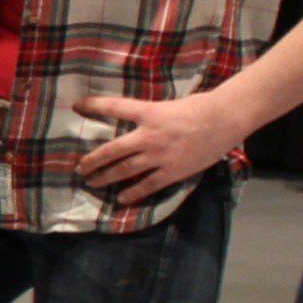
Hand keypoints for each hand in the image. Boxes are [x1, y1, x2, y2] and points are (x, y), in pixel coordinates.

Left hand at [77, 88, 247, 200]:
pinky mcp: (172, 171)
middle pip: (112, 150)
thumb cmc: (200, 106)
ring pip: (125, 170)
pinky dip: (133, 193)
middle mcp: (149, 135)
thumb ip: (151, 113)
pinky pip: (147, 185)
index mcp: (148, 113)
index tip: (77, 106)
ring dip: (105, 178)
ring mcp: (160, 156)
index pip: (114, 107)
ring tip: (92, 182)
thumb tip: (137, 117)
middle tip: (80, 168)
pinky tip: (121, 198)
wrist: (225, 120)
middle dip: (93, 160)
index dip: (94, 106)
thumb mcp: (169, 104)